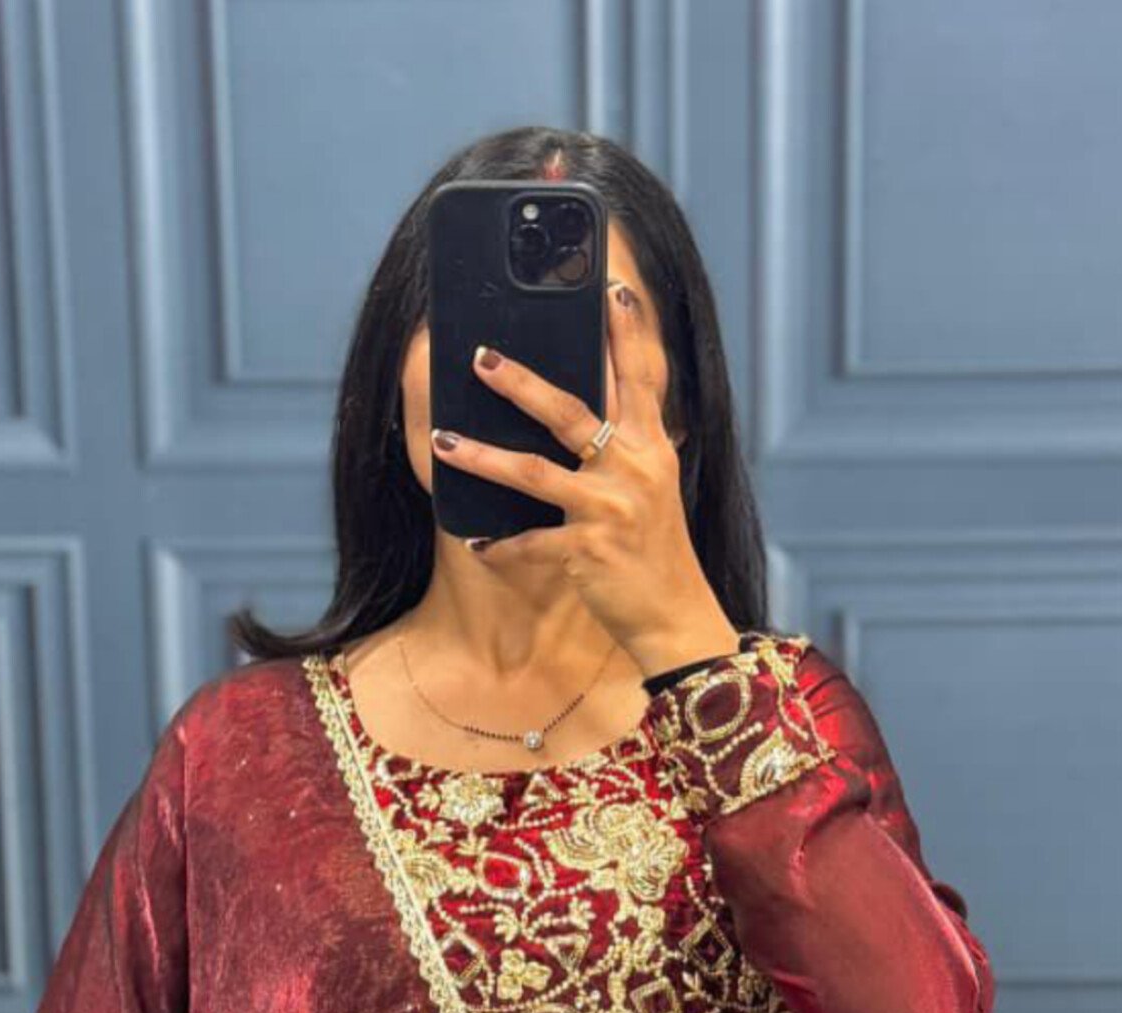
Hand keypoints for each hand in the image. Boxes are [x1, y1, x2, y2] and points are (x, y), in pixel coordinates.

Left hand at [428, 279, 739, 676]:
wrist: (677, 617)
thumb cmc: (656, 551)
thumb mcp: (653, 488)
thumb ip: (627, 447)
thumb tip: (586, 413)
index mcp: (651, 448)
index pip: (640, 377)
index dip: (628, 331)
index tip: (612, 287)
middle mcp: (634, 470)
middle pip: (571, 411)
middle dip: (520, 382)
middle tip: (480, 356)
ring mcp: (610, 510)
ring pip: (534, 473)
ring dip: (483, 456)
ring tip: (444, 439)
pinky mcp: (589, 551)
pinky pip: (531, 543)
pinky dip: (500, 544)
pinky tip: (474, 539)